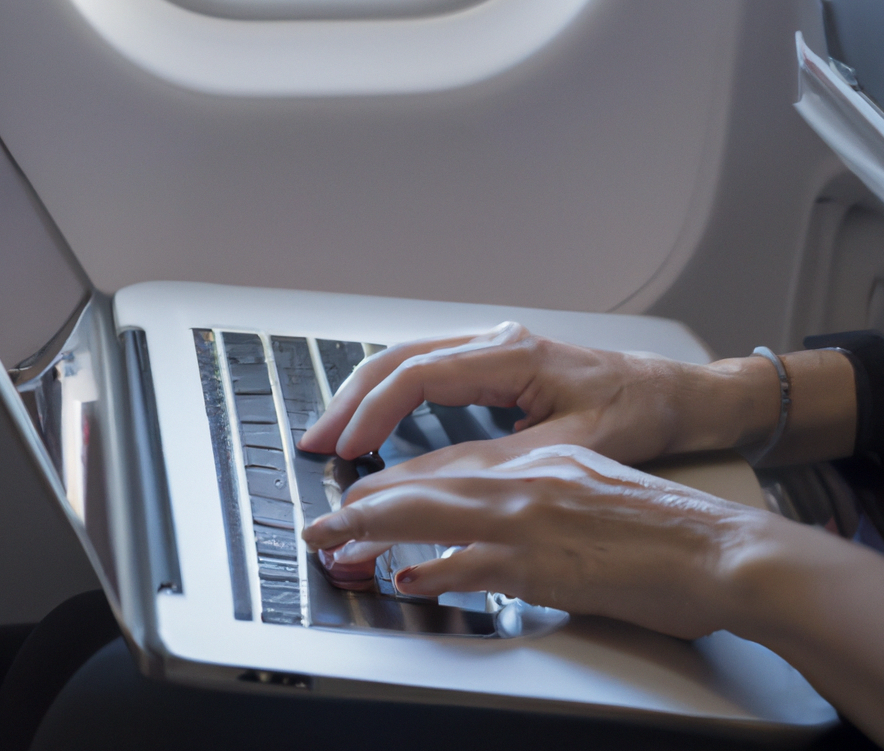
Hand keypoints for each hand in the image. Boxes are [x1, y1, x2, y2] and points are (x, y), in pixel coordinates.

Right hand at [298, 322, 725, 463]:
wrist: (673, 395)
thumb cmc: (635, 411)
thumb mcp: (568, 450)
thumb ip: (497, 463)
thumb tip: (428, 481)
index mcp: (513, 354)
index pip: (420, 375)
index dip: (375, 411)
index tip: (349, 448)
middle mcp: (495, 341)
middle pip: (400, 359)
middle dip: (352, 399)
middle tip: (317, 441)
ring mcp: (492, 347)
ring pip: (407, 360)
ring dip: (365, 395)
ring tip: (332, 433)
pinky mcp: (493, 363)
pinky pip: (425, 371)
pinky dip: (391, 395)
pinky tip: (373, 421)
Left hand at [303, 444, 768, 639]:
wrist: (715, 549)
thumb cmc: (657, 525)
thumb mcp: (585, 486)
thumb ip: (532, 495)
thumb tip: (482, 522)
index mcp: (534, 460)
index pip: (442, 465)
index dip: (392, 483)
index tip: (360, 497)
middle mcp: (522, 480)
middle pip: (420, 483)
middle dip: (361, 504)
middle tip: (324, 522)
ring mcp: (527, 519)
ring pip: (427, 512)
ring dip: (370, 532)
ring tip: (333, 544)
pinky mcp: (541, 564)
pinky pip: (467, 565)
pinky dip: (429, 572)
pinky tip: (405, 579)